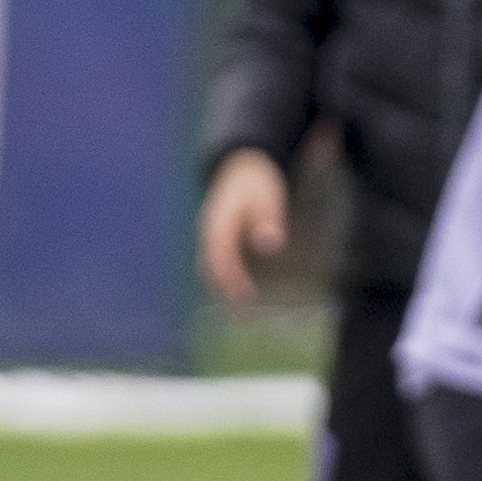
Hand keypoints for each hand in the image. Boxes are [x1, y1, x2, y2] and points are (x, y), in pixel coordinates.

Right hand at [198, 147, 292, 303]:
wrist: (243, 164)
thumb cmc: (258, 181)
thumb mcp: (268, 195)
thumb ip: (270, 218)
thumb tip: (271, 244)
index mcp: (220, 221)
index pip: (220, 256)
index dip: (232, 278)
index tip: (247, 296)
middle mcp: (210, 229)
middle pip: (210, 266)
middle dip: (224, 291)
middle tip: (241, 316)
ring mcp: (210, 233)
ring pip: (210, 265)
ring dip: (223, 286)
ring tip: (240, 310)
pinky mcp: (217, 235)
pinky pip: (217, 260)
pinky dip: (225, 276)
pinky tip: (241, 288)